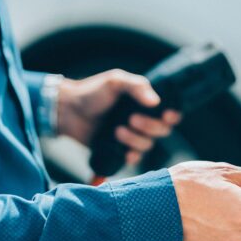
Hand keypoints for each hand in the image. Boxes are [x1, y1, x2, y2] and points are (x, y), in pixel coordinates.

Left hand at [57, 70, 181, 165]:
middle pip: (162, 130)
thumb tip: (156, 102)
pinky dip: (131, 155)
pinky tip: (123, 151)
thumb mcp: (115, 81)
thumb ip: (137, 87)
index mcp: (144, 102)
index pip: (169, 112)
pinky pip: (134, 158)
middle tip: (131, 119)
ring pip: (148, 145)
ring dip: (135, 139)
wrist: (68, 110)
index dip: (172, 116)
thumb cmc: (92, 92)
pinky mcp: (119, 149)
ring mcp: (131, 136)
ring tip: (117, 130)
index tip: (167, 116)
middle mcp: (142, 119)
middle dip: (150, 126)